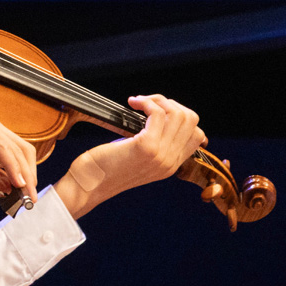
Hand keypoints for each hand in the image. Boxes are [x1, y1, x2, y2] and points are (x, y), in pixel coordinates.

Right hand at [0, 85, 38, 199]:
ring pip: (15, 149)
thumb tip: (9, 187)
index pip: (18, 153)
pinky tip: (15, 182)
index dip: (27, 176)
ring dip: (24, 175)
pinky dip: (11, 166)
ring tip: (25, 197)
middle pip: (23, 151)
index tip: (26, 199)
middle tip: (29, 202)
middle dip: (31, 178)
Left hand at [55, 94, 205, 218]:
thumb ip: (154, 144)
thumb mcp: (137, 157)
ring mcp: (160, 155)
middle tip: (147, 103)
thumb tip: (159, 115)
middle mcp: (170, 162)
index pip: (197, 134)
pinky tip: (133, 103)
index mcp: (170, 165)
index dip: (180, 116)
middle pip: (191, 120)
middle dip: (170, 103)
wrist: (88, 185)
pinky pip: (158, 113)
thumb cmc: (106, 167)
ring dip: (157, 100)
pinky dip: (147, 102)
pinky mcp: (146, 146)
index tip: (157, 112)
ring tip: (139, 102)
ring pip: (178, 114)